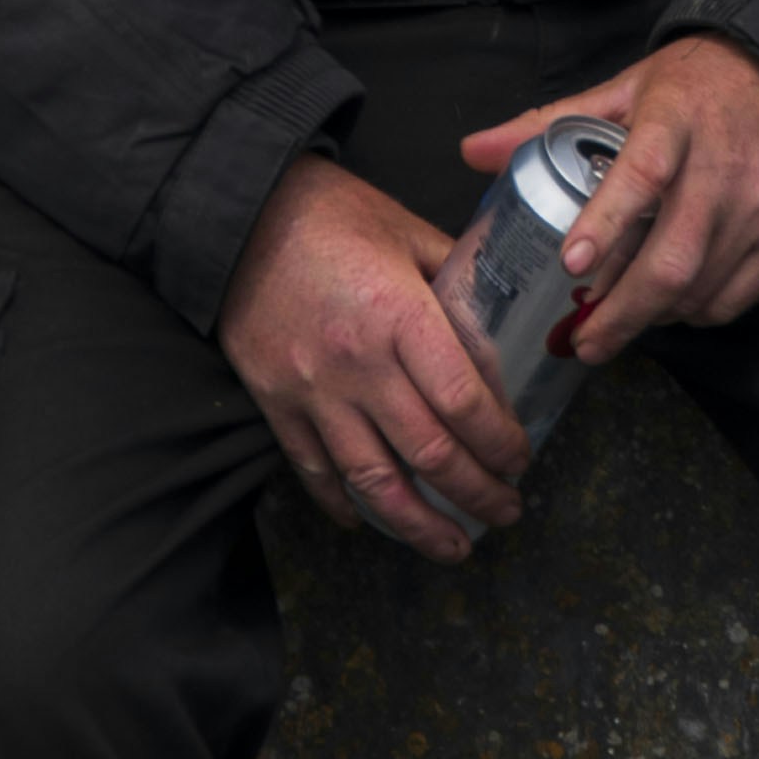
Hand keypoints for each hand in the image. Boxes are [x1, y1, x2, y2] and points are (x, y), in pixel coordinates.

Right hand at [218, 153, 530, 548]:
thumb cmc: (329, 214)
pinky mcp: (275, 403)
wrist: (238, 213)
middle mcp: (358, 365)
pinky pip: (313, 470)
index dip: (499, 443)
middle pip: (429, 453)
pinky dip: (343, 504)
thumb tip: (503, 315)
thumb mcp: (407, 231)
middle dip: (476, 494)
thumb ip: (457, 276)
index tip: (521, 461)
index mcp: (400, 317)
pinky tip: (369, 522)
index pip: (463, 402)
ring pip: (373, 481)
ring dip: (419, 524)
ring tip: (452, 545)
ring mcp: (312, 392)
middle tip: (506, 512)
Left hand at [458, 36, 758, 365]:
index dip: (607, 221)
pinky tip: (669, 309)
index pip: (642, 174)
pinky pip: (735, 297)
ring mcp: (758, 205)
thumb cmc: (697, 84)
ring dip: (652, 317)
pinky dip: (695, 313)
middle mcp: (720, 167)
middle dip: (622, 312)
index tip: (572, 263)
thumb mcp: (625, 88)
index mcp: (673, 121)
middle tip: (582, 343)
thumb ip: (549, 122)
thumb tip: (472, 152)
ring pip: (700, 286)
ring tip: (615, 326)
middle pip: (673, 257)